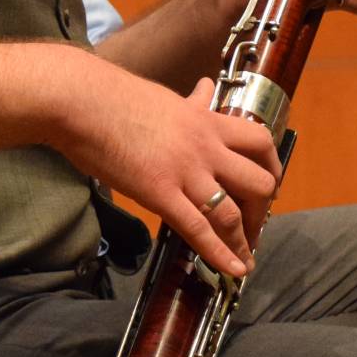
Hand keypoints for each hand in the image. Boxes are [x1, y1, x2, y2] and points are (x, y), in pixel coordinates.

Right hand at [57, 59, 280, 278]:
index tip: (269, 185)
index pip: (260, 142)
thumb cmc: (119, 98)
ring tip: (247, 258)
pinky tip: (232, 269)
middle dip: (262, 211)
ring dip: (244, 240)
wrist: (84, 102)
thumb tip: (206, 87)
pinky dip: (220, 253)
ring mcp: (185, 171)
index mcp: (209, 121)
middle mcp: (206, 147)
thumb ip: (194, 100)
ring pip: (233, 212)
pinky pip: (198, 228)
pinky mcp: (160, 192)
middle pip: (257, 182)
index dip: (272, 167)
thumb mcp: (169, 98)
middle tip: (255, 227)